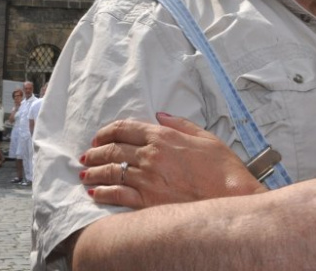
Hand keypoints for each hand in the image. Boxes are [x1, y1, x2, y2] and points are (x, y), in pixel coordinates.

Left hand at [80, 113, 263, 208]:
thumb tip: (161, 115)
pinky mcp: (147, 200)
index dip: (107, 132)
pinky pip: (117, 194)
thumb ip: (180, 124)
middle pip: (112, 150)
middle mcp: (151, 155)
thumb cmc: (221, 166)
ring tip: (85, 175)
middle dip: (95, 152)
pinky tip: (95, 193)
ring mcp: (147, 178)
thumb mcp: (204, 136)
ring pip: (110, 171)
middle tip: (87, 156)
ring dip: (93, 172)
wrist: (230, 194)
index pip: (125, 129)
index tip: (99, 137)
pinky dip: (102, 193)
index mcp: (163, 136)